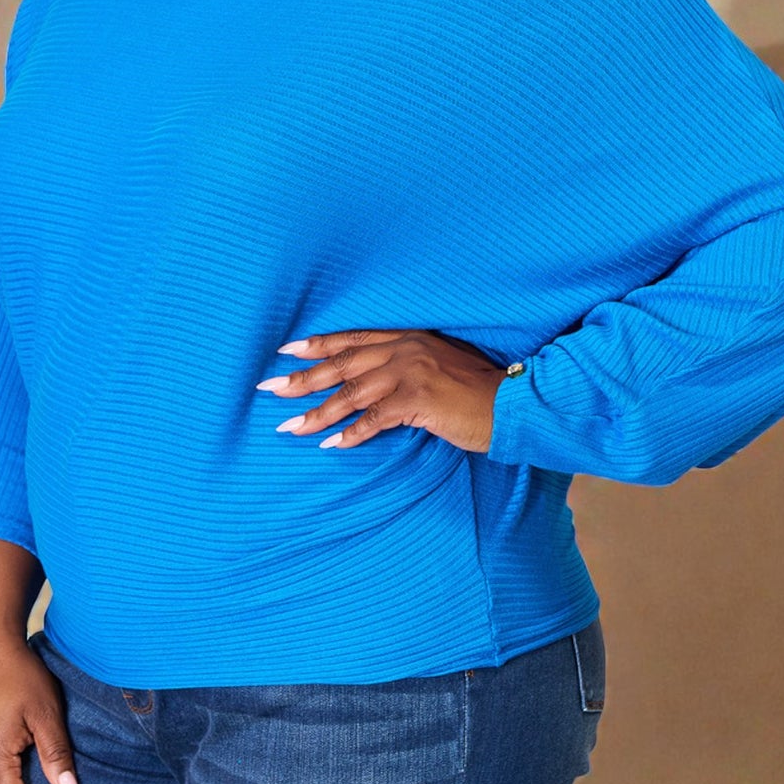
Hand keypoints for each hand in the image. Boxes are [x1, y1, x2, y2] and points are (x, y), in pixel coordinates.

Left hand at [256, 328, 508, 453]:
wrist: (513, 403)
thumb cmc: (478, 392)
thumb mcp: (440, 367)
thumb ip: (408, 369)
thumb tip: (374, 388)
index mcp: (409, 338)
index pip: (353, 339)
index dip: (318, 345)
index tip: (286, 351)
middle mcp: (406, 350)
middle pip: (342, 363)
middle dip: (303, 378)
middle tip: (270, 388)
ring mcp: (411, 373)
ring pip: (351, 393)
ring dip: (317, 412)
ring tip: (290, 426)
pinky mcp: (418, 400)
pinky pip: (374, 419)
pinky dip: (351, 434)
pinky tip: (331, 445)